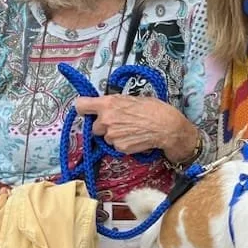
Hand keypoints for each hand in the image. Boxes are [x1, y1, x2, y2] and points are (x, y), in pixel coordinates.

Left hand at [74, 94, 199, 161]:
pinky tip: (133, 137)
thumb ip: (114, 103)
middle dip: (102, 126)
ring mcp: (111, 136)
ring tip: (129, 130)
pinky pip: (115, 146)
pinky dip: (122, 143)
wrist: (166, 127)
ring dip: (113, 135)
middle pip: (93, 126)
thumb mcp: (131, 98)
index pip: (80, 105)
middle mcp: (105, 120)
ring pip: (105, 137)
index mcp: (107, 104)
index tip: (88, 111)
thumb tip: (107, 106)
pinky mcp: (119, 148)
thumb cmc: (153, 109)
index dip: (84, 109)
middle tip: (117, 123)